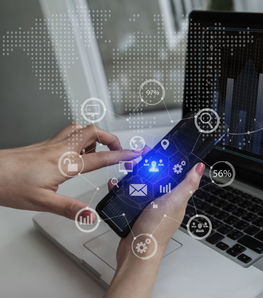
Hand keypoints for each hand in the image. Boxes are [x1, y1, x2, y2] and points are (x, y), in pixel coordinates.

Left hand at [0, 123, 140, 219]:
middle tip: (119, 150)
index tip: (135, 155)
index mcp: (66, 163)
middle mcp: (61, 149)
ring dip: (95, 136)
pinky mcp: (44, 145)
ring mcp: (52, 144)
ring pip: (81, 129)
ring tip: (99, 150)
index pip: (102, 157)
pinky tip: (76, 152)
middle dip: (111, 138)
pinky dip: (80, 138)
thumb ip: (70, 209)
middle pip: (94, 132)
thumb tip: (91, 216)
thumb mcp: (43, 203)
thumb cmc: (10, 184)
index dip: (122, 155)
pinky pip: (68, 134)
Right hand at [104, 162, 203, 297]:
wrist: (136, 251)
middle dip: (146, 165)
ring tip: (126, 167)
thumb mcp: (174, 201)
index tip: (156, 150)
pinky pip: (129, 195)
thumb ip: (187, 184)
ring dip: (133, 175)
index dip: (165, 160)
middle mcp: (164, 200)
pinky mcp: (136, 211)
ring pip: (141, 184)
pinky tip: (116, 184)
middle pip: (156, 176)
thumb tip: (200, 168)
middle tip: (136, 158)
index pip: (173, 172)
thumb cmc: (157, 230)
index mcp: (176, 196)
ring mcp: (149, 206)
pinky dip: (122, 188)